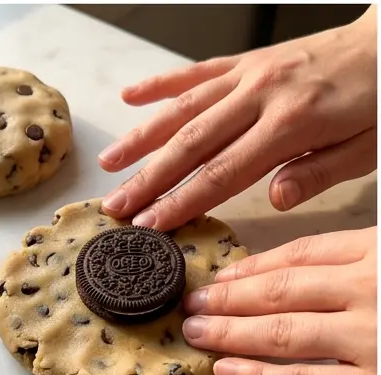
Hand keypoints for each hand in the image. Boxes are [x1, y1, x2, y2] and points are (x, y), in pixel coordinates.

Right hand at [99, 7, 376, 230]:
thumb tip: (276, 199)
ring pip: (184, 109)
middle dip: (148, 179)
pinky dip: (161, 85)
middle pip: (192, 144)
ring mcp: (251, 74)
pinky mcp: (249, 61)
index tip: (149, 225)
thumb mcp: (367, 147)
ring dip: (141, 138)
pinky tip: (130, 97)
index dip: (180, 202)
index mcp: (292, 123)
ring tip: (108, 165)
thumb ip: (319, 172)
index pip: (222, 172)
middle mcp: (262, 94)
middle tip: (115, 207)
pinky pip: (198, 72)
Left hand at [180, 228, 375, 374]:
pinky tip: (226, 371)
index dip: (255, 267)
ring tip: (195, 332)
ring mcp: (371, 337)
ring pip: (282, 332)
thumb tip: (318, 279)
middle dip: (228, 298)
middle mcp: (371, 288)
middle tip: (190, 304)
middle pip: (283, 290)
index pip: (306, 254)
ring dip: (230, 333)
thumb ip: (362, 269)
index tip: (221, 277)